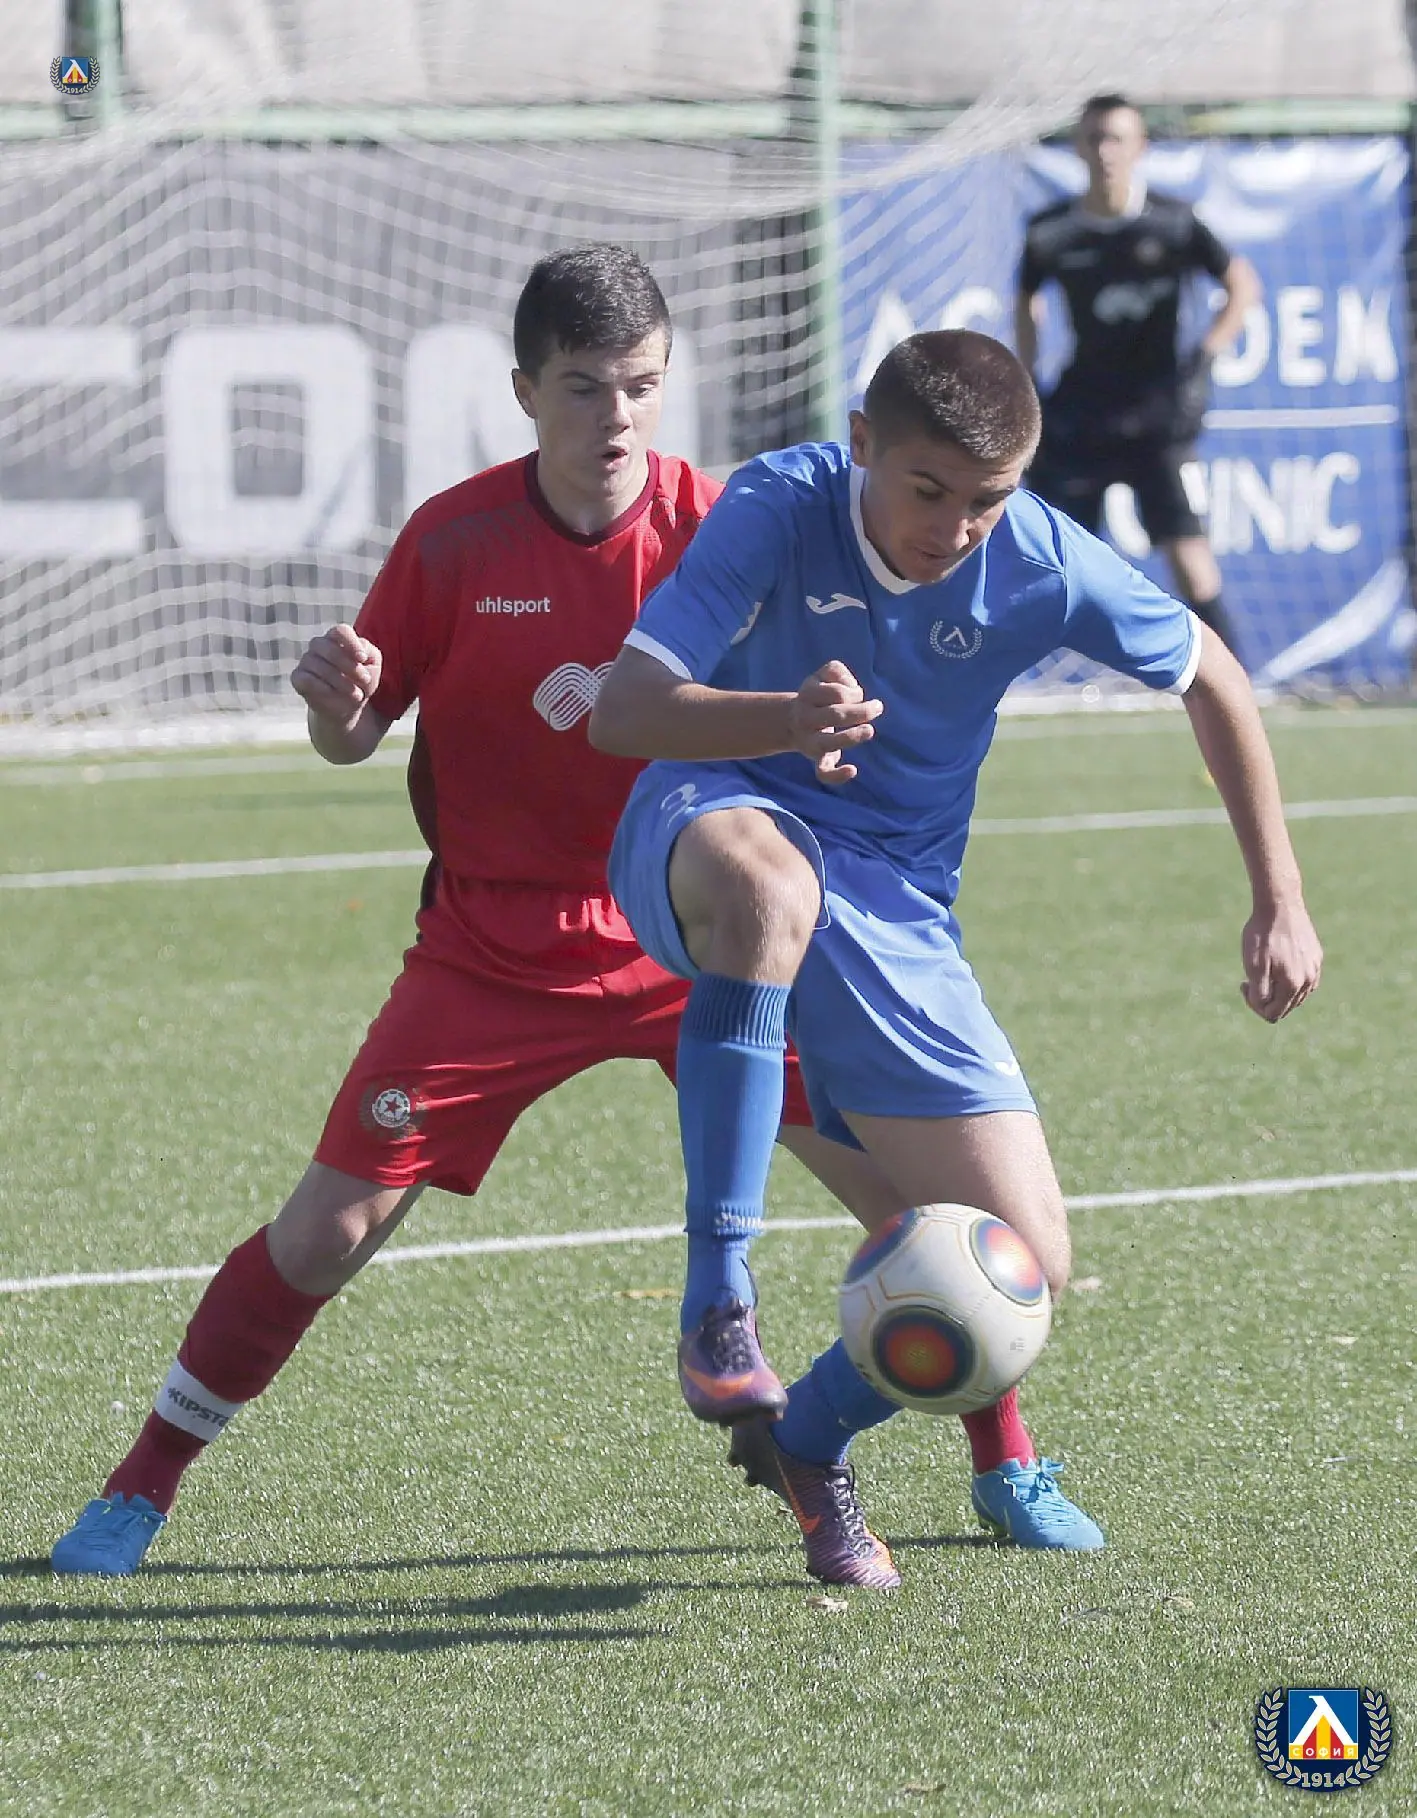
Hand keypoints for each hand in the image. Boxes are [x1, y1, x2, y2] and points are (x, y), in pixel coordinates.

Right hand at [291, 625, 381, 729]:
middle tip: (365, 680)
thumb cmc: (361, 681)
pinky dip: (322, 688)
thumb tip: (361, 650)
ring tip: (357, 695)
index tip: (363, 659)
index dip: (351, 643)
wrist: (348, 707)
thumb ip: (370, 653)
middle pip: (329, 647)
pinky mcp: (298, 678)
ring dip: (341, 681)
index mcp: (336, 638)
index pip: (340, 631)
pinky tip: (334, 694)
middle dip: (349, 666)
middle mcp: (318, 645)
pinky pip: (306, 679)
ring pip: (319, 665)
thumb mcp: (373, 666)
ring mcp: (306, 660)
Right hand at [788, 660, 883, 784]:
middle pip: (835, 715)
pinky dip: (837, 775)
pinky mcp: (817, 760)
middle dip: (861, 711)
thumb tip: (853, 689)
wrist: (791, 721)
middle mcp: (806, 719)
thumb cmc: (817, 696)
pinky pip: (823, 772)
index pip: (836, 693)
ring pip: (829, 743)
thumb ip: (836, 671)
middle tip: (877, 707)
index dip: (853, 692)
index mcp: (807, 696)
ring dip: (852, 737)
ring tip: (869, 730)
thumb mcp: (821, 676)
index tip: (857, 695)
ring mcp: (810, 742)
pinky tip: (852, 770)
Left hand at [1240, 899, 1322, 1022]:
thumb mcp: (1253, 965)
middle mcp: (1309, 981)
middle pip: (1285, 1007)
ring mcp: (1315, 969)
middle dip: (1266, 999)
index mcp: (1292, 985)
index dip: (1254, 1005)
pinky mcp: (1317, 957)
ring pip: (1296, 995)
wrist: (1280, 904)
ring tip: (1264, 970)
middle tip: (1250, 979)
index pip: (1273, 1014)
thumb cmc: (1262, 934)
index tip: (1244, 984)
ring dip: (1278, 990)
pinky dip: (1290, 980)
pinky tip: (1278, 964)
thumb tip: (1264, 1008)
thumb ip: (1259, 991)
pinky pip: (1305, 980)